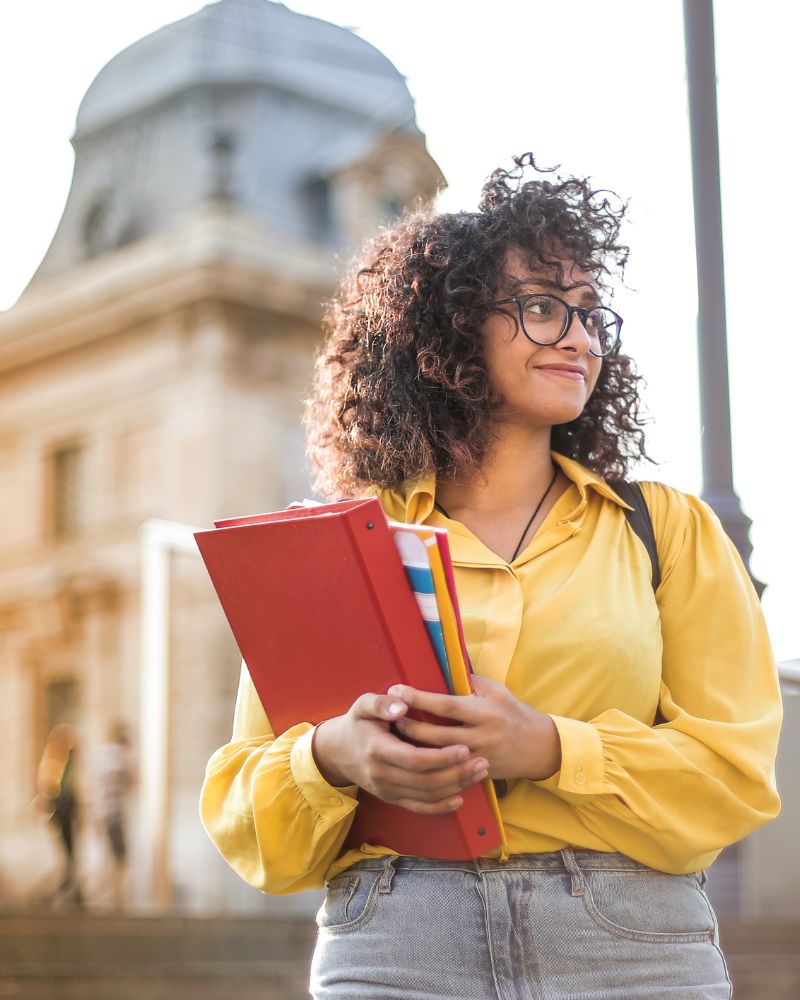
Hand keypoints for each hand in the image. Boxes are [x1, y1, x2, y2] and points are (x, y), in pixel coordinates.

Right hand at [312, 692, 489, 814]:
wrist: (337, 752)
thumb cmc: (357, 723)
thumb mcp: (362, 705)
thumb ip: (381, 703)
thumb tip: (402, 705)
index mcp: (377, 749)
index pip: (414, 759)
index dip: (441, 757)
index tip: (464, 748)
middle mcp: (382, 775)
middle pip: (425, 781)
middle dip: (457, 773)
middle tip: (482, 762)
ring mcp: (387, 790)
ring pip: (426, 795)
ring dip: (455, 787)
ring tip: (479, 773)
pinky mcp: (392, 798)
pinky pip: (418, 808)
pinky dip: (440, 806)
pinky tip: (459, 798)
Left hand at [387, 674, 561, 781]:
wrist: (540, 747)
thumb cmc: (514, 712)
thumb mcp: (496, 691)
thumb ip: (470, 681)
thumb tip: (442, 668)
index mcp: (484, 712)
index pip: (446, 705)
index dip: (420, 698)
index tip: (397, 690)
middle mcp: (481, 736)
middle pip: (437, 735)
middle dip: (410, 726)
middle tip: (389, 716)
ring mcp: (478, 758)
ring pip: (439, 756)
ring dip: (415, 747)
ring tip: (395, 736)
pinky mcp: (477, 774)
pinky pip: (449, 772)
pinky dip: (429, 765)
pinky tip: (413, 759)